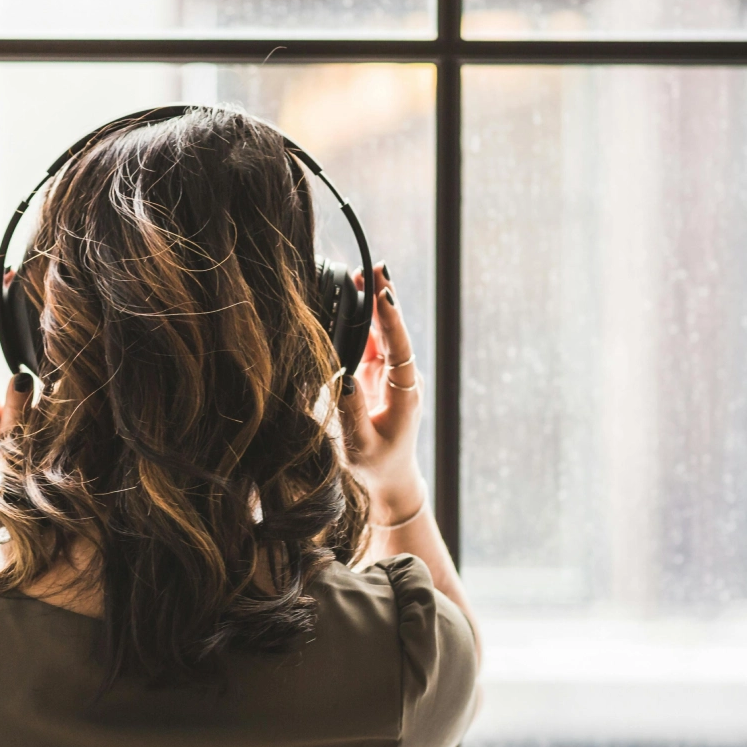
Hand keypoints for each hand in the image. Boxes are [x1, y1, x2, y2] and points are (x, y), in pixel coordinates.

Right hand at [338, 262, 425, 524]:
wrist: (390, 478)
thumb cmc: (376, 465)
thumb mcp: (361, 444)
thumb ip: (352, 412)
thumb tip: (342, 376)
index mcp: (405, 392)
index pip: (399, 347)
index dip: (392, 320)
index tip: (384, 294)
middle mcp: (402, 377)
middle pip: (394, 331)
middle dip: (384, 298)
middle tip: (375, 267)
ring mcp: (391, 373)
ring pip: (384, 331)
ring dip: (374, 303)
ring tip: (364, 273)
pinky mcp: (378, 373)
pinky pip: (372, 340)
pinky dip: (364, 318)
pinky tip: (355, 296)